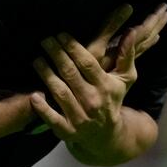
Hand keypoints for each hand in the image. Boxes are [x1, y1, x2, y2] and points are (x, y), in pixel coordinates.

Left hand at [29, 4, 166, 149]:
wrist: (107, 135)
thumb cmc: (112, 99)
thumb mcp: (124, 78)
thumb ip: (127, 54)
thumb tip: (131, 31)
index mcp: (105, 86)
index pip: (87, 64)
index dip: (73, 48)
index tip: (61, 35)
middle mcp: (92, 101)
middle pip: (70, 74)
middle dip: (56, 55)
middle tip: (45, 40)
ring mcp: (80, 117)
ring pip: (60, 92)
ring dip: (46, 75)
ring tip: (37, 60)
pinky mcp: (67, 130)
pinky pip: (53, 118)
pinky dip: (43, 108)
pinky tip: (34, 95)